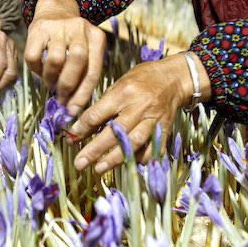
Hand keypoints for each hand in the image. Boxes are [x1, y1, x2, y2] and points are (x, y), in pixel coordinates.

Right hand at [24, 0, 105, 116]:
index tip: (74, 110)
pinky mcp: (39, 28)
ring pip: (55, 60)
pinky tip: (39, 70)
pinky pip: (34, 56)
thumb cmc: (73, 39)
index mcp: (97, 37)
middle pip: (77, 61)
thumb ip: (84, 74)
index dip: (83, 94)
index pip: (93, 71)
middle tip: (60, 98)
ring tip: (50, 82)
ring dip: (50, 78)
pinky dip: (35, 69)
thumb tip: (73, 106)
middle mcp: (80, 29)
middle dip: (68, 85)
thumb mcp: (87, 50)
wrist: (56, 9)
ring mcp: (59, 27)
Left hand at [68, 52, 208, 173]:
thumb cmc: (143, 77)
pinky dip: (140, 159)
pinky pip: (152, 150)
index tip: (72, 138)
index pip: (98, 113)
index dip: (83, 128)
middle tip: (80, 162)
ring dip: (115, 159)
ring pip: (133, 144)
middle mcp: (139, 107)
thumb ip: (105, 102)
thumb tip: (84, 124)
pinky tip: (127, 164)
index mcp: (124, 92)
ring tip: (99, 169)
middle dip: (95, 150)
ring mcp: (154, 120)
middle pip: (115, 133)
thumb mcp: (120, 82)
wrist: (175, 78)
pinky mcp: (165, 130)